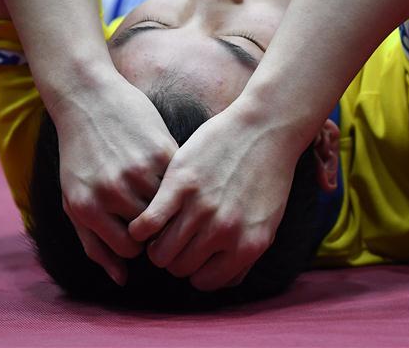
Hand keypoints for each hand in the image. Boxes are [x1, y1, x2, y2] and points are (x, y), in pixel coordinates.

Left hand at [50, 72, 177, 285]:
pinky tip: (171, 172)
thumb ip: (94, 244)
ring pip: (169, 207)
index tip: (142, 228)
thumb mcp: (75, 200)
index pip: (129, 248)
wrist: (88, 99)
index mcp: (87, 208)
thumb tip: (121, 279)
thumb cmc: (80, 155)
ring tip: (165, 191)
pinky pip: (179, 181)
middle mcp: (111, 192)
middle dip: (156, 224)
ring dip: (170, 203)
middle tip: (157, 208)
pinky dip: (178, 181)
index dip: (140, 242)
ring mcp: (137, 170)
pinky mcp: (159, 150)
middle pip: (152, 230)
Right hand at [128, 100, 305, 290]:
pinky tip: (144, 220)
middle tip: (171, 240)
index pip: (206, 282)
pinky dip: (140, 227)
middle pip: (181, 267)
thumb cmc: (268, 173)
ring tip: (158, 231)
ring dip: (156, 245)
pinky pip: (148, 223)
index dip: (194, 270)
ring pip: (161, 251)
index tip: (190, 255)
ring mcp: (202, 208)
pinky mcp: (181, 184)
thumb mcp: (267, 221)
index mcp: (248, 246)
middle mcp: (225, 232)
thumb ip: (244, 252)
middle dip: (174, 257)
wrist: (266, 127)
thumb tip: (224, 279)